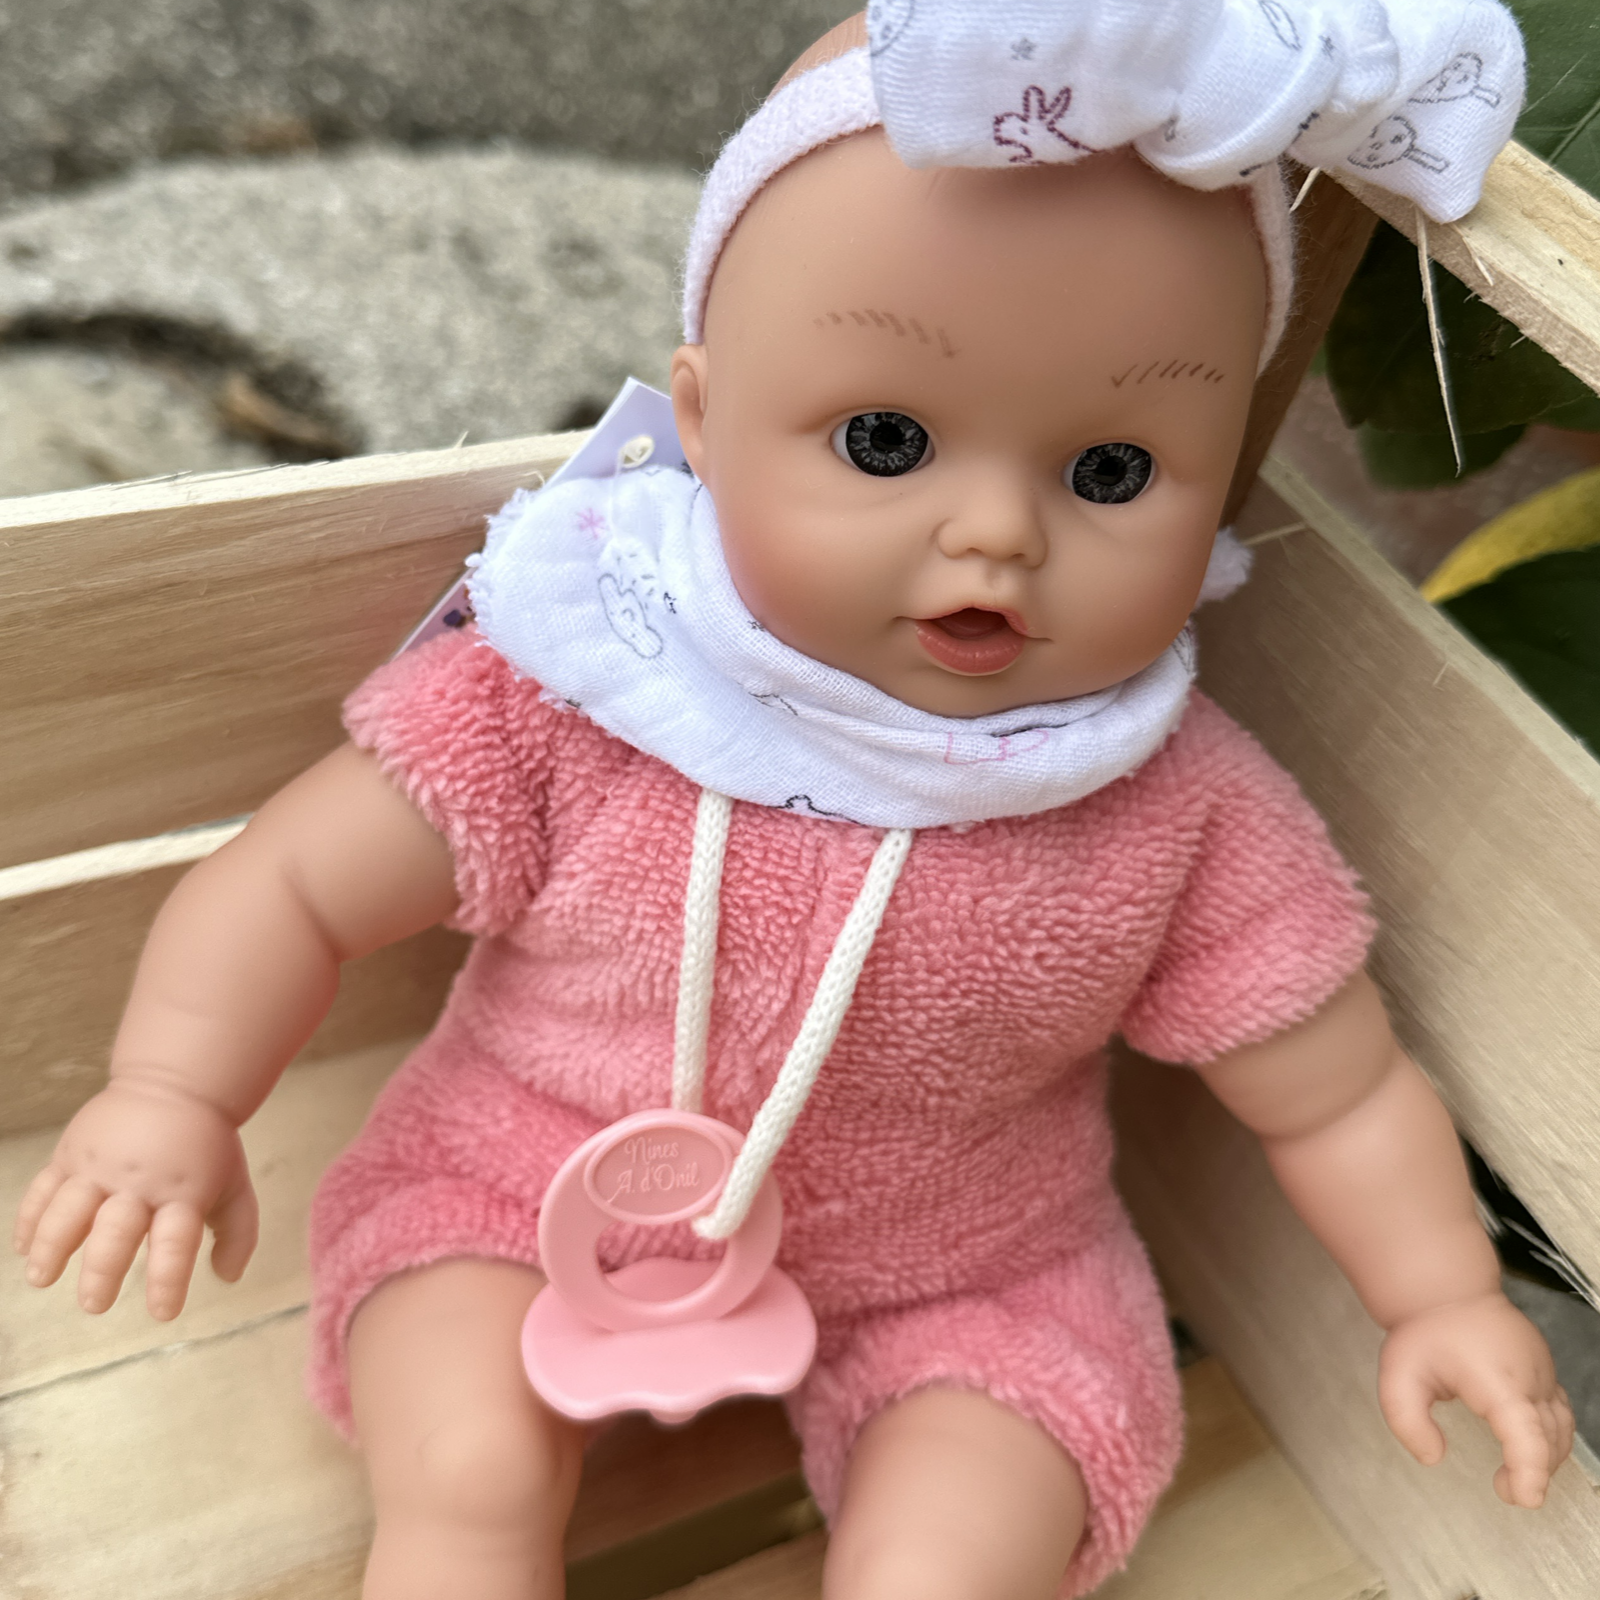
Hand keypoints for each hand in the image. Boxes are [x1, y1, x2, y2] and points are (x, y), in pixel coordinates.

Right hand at [13, 1078, 258, 1319]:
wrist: (175, 1083)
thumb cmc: (205, 1148)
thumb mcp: (234, 1185)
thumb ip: (237, 1233)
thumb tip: (227, 1278)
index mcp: (183, 1193)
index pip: (177, 1242)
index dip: (169, 1279)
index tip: (163, 1313)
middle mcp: (141, 1182)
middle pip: (117, 1231)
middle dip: (103, 1271)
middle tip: (95, 1304)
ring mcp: (101, 1166)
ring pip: (69, 1210)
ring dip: (52, 1247)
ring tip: (41, 1279)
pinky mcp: (72, 1153)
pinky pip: (44, 1188)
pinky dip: (31, 1218)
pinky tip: (24, 1247)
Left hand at [1379, 1290, 1574, 1507]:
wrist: (1446, 1290)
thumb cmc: (1424, 1334)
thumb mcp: (1398, 1378)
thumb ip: (1408, 1422)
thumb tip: (1434, 1457)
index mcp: (1497, 1380)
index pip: (1526, 1433)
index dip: (1530, 1470)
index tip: (1524, 1498)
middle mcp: (1529, 1377)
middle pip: (1549, 1440)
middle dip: (1534, 1473)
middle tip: (1504, 1489)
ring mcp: (1543, 1372)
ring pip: (1561, 1429)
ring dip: (1545, 1460)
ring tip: (1513, 1476)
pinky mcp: (1545, 1371)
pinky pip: (1561, 1413)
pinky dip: (1552, 1440)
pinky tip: (1529, 1449)